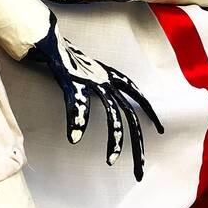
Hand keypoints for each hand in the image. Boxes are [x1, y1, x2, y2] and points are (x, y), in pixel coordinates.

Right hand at [26, 15, 162, 180]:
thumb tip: (104, 94)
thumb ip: (99, 84)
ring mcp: (91, 80)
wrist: (47, 37)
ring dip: (113, 139)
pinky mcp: (73, 81)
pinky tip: (76, 138)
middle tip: (140, 169)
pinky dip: (78, 122)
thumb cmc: (66, 58)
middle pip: (129, 115)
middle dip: (137, 144)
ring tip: (111, 161)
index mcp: (110, 76)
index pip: (137, 94)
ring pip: (111, 114)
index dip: (149, 111)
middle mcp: (105, 80)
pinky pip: (79, 106)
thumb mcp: (89, 71)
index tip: (159, 129)